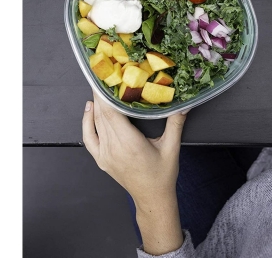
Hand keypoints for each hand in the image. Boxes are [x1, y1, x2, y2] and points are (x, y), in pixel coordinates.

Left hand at [82, 92, 186, 253]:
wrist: (152, 198)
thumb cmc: (162, 174)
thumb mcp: (172, 147)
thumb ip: (176, 123)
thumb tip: (185, 103)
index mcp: (129, 144)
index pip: (111, 113)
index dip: (106, 94)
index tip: (107, 77)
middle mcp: (113, 148)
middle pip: (102, 115)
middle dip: (101, 93)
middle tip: (104, 72)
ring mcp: (104, 155)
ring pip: (95, 123)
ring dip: (95, 103)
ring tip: (98, 85)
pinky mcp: (101, 159)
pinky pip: (89, 137)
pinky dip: (86, 121)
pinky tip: (90, 108)